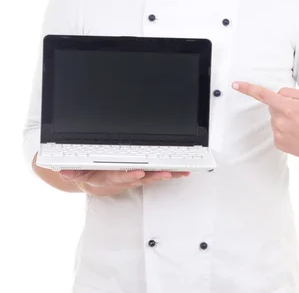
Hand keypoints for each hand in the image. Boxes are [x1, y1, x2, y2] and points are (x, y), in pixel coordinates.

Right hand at [59, 169, 189, 195]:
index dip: (129, 175)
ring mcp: (136, 177)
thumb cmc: (92, 174)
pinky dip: (169, 172)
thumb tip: (62, 172)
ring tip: (179, 171)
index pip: (120, 176)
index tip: (139, 173)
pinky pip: (157, 173)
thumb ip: (72, 172)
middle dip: (154, 176)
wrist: (98, 182)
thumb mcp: (78, 173)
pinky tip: (181, 170)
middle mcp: (126, 178)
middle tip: (166, 173)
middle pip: (142, 177)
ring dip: (166, 174)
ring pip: (153, 176)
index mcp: (111, 176)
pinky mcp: (143, 175)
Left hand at [232, 81, 298, 166]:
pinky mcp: (279, 144)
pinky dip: (284, 130)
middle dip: (282, 106)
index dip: (248, 88)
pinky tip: (298, 133)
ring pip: (274, 119)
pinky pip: (277, 130)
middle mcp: (280, 121)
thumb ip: (290, 93)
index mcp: (287, 107)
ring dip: (284, 119)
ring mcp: (279, 134)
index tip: (236, 84)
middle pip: (272, 106)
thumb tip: (276, 95)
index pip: (263, 94)